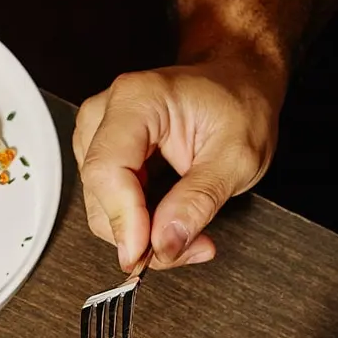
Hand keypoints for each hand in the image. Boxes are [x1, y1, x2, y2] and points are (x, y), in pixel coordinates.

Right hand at [72, 56, 281, 271]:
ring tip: (187, 231)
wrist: (237, 83)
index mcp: (138, 99)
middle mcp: (106, 112)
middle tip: (188, 246)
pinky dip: (138, 225)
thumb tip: (164, 244)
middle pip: (100, 193)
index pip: (108, 169)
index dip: (123, 220)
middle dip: (140, 234)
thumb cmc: (239, 104)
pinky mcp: (101, 155)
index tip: (143, 254)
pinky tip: (169, 221)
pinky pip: (107, 204)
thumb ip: (198, 201)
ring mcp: (98, 134)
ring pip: (100, 207)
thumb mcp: (237, 156)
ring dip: (141, 234)